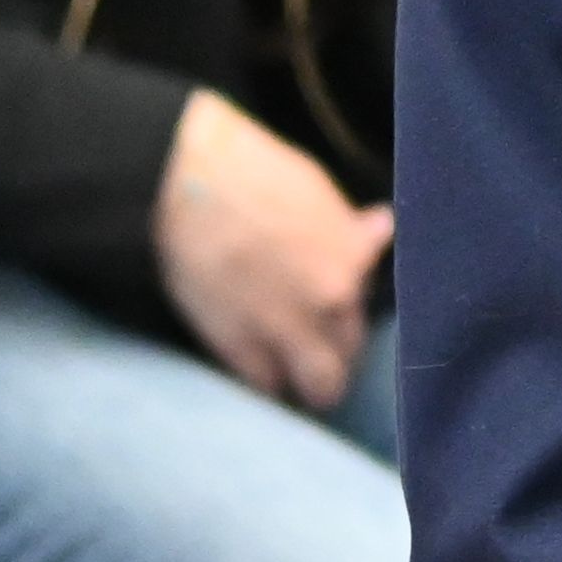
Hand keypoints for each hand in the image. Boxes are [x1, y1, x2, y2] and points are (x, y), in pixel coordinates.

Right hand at [153, 90, 391, 411]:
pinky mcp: (241, 348)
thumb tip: (378, 229)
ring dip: (308, 382)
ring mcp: (287, 328)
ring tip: (290, 369)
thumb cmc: (250, 175)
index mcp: (353, 258)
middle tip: (310, 345)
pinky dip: (267, 379)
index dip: (349, 313)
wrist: (183, 184)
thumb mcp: (313, 193)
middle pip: (349, 353)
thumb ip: (346, 229)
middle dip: (333, 353)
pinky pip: (269, 385)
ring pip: (320, 386)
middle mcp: (330, 299)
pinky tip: (258, 364)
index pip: (370, 307)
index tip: (333, 316)